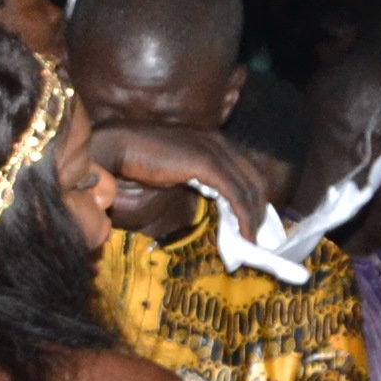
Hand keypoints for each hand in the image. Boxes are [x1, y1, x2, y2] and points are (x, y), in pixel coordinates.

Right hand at [87, 119, 286, 234]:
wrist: (119, 146)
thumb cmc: (139, 159)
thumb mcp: (177, 170)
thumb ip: (196, 180)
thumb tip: (210, 201)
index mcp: (214, 141)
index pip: (247, 170)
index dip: (255, 196)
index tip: (256, 219)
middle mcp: (220, 142)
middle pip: (255, 178)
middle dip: (260, 208)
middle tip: (259, 234)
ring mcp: (216, 150)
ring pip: (250, 187)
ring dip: (254, 217)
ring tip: (253, 240)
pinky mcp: (208, 163)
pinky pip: (236, 194)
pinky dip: (244, 216)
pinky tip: (245, 234)